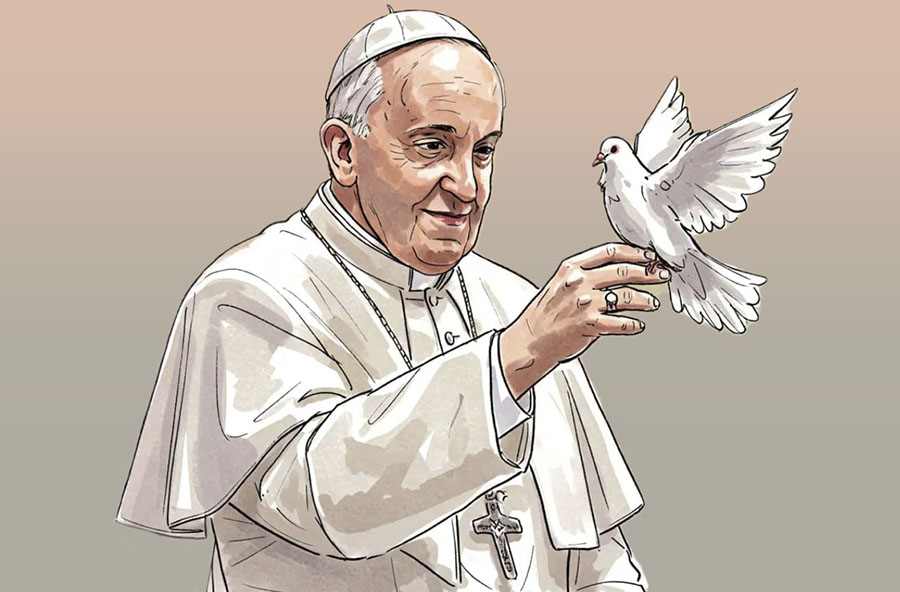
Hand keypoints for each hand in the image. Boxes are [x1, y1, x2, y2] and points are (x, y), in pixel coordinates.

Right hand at [499, 243, 668, 396]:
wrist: (530, 340)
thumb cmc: (545, 314)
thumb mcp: (559, 283)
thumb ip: (584, 274)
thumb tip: (616, 271)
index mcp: (572, 268)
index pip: (610, 252)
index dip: (634, 253)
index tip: (648, 256)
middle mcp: (579, 282)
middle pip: (624, 271)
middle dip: (648, 273)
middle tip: (661, 276)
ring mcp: (585, 304)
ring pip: (626, 296)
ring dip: (645, 300)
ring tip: (652, 303)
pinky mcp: (590, 325)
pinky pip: (621, 323)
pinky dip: (634, 324)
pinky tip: (639, 325)